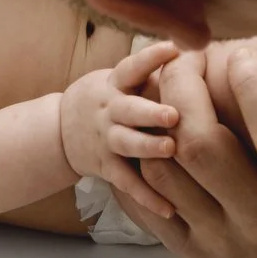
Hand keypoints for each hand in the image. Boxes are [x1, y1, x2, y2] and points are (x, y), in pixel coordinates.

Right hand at [60, 40, 180, 216]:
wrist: (59, 130)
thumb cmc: (106, 98)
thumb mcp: (117, 80)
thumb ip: (149, 74)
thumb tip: (196, 53)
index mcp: (115, 84)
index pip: (131, 67)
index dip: (151, 57)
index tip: (174, 48)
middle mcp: (109, 110)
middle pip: (128, 110)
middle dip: (150, 112)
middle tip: (173, 114)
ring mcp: (105, 139)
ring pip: (126, 144)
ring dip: (148, 147)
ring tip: (170, 150)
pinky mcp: (105, 166)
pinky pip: (127, 183)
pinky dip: (147, 197)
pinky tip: (169, 209)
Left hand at [118, 48, 256, 257]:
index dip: (254, 84)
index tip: (242, 53)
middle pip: (203, 148)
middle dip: (184, 87)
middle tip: (186, 57)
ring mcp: (226, 241)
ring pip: (164, 170)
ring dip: (154, 116)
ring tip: (164, 83)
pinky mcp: (194, 251)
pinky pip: (146, 199)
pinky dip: (141, 155)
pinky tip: (152, 124)